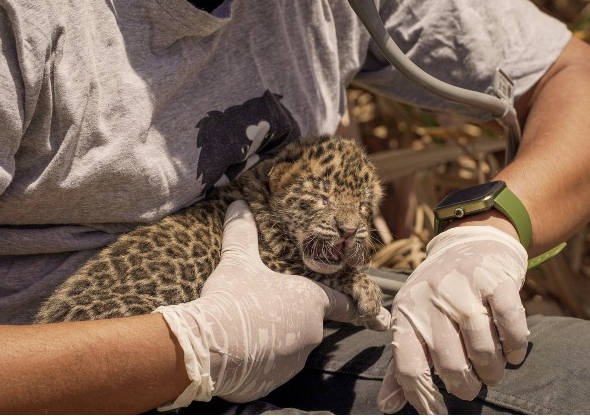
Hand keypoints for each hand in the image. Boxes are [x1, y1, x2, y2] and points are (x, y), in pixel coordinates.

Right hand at [155, 201, 389, 409]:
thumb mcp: (237, 262)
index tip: (380, 318)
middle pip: (308, 323)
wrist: (209, 348)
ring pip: (289, 348)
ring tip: (244, 330)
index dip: (357, 307)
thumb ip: (242, 234)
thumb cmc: (234, 298)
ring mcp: (293, 362)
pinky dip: (258, 362)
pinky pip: (269, 370)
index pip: (344, 304)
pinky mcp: (272, 384)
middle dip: (290, 318)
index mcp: (311, 302)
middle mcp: (311, 334)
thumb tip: (237, 205)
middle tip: (264, 310)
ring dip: (274, 341)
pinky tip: (238, 352)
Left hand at [377, 226, 528, 413]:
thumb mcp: (414, 320)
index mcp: (406, 313)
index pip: (408, 367)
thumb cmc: (439, 295)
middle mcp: (431, 299)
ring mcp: (464, 287)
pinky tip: (514, 353)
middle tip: (473, 385)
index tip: (440, 413)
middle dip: (466, 386)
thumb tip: (386, 406)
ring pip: (482, 348)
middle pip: (450, 364)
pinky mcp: (495, 279)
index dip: (424, 398)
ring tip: (493, 371)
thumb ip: (402, 363)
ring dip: (493, 370)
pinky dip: (515, 346)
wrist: (471, 243)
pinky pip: (510, 324)